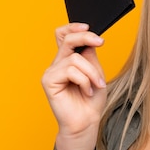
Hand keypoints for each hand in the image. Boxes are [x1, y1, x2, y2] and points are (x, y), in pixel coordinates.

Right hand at [41, 23, 107, 149]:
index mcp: (68, 59)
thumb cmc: (91, 100)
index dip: (73, 28)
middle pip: (67, 39)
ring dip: (91, 73)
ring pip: (75, 60)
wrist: (86, 122)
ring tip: (95, 86)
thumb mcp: (96, 73)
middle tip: (100, 42)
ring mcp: (52, 72)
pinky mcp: (48, 81)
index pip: (64, 36)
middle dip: (85, 37)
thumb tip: (89, 40)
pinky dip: (84, 81)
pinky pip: (70, 71)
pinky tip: (86, 91)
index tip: (89, 27)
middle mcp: (58, 63)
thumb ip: (90, 57)